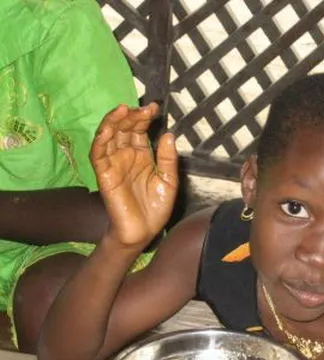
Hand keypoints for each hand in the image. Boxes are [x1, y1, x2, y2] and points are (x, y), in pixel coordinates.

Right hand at [90, 103, 177, 247]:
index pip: (139, 130)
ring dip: (114, 122)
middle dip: (131, 116)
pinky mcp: (104, 174)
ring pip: (108, 136)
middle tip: (142, 108)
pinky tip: (107, 129)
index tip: (154, 107)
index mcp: (142, 155)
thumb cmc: (155, 208)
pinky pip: (98, 154)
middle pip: (124, 129)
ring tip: (123, 109)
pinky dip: (101, 140)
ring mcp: (113, 164)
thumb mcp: (168, 180)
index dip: (144, 117)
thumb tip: (168, 134)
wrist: (143, 231)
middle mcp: (126, 155)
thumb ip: (167, 158)